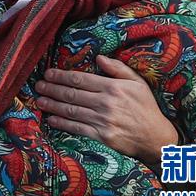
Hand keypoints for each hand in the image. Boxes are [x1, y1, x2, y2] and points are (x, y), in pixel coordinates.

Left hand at [34, 55, 177, 165]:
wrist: (157, 138)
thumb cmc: (146, 107)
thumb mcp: (137, 82)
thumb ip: (118, 68)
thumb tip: (98, 57)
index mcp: (113, 87)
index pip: (80, 79)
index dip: (61, 76)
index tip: (48, 73)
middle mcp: (106, 103)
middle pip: (72, 94)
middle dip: (52, 89)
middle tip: (38, 85)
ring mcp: (103, 121)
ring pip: (71, 111)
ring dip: (52, 105)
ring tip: (39, 100)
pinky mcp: (102, 137)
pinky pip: (77, 129)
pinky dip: (62, 124)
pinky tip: (51, 119)